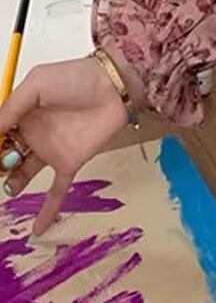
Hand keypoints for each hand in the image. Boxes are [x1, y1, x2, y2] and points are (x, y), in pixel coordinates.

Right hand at [0, 50, 136, 234]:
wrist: (115, 85)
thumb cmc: (77, 77)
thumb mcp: (36, 84)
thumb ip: (10, 108)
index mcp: (21, 113)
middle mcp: (32, 134)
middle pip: (3, 156)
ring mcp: (50, 150)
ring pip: (21, 174)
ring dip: (10, 183)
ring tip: (7, 186)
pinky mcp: (69, 162)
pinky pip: (56, 190)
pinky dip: (48, 209)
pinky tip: (38, 228)